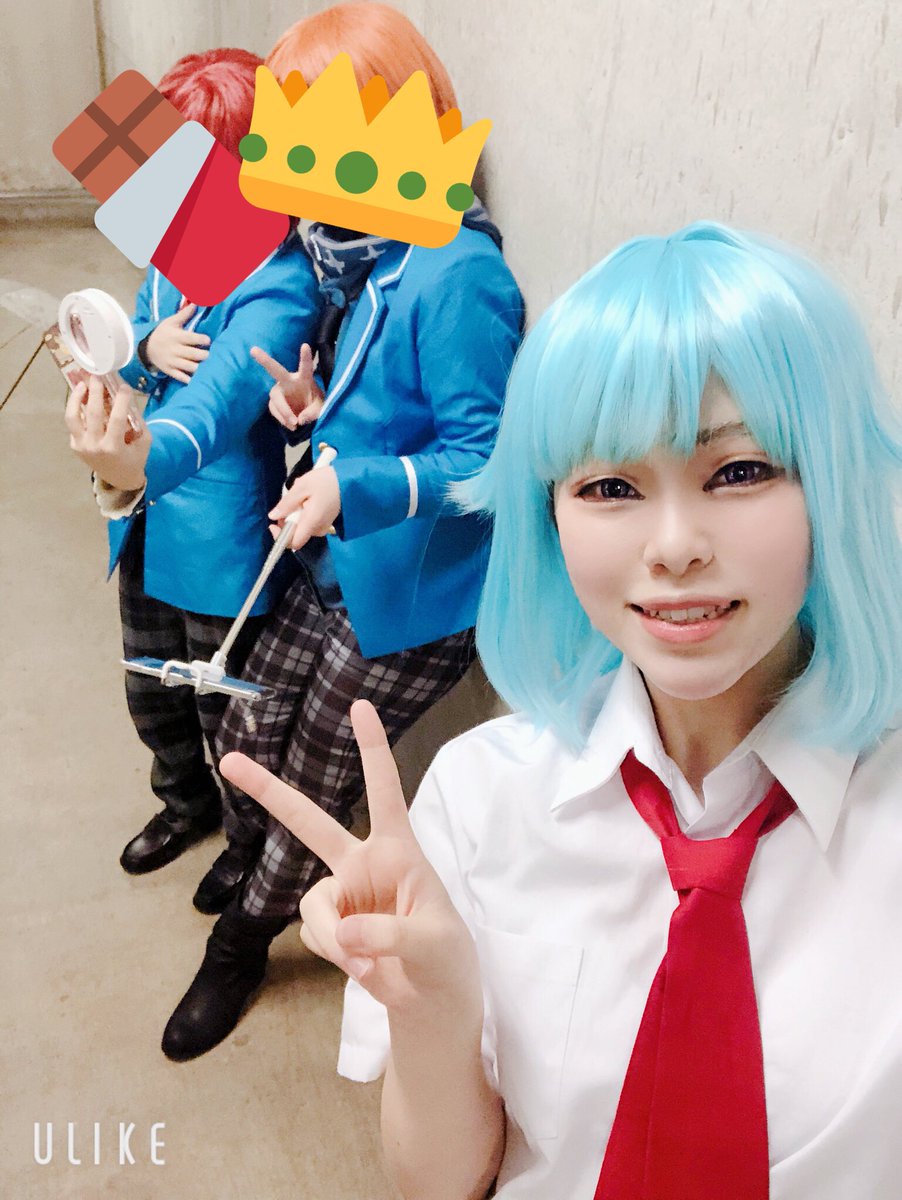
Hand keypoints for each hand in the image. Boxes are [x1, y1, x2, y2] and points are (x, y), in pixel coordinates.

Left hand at [65, 375, 150, 490]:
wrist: (120, 479)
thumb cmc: (135, 458)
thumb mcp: (143, 441)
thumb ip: (136, 420)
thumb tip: (125, 396)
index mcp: (114, 447)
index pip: (117, 418)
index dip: (121, 399)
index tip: (124, 386)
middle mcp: (95, 446)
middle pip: (93, 413)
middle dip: (95, 391)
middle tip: (97, 376)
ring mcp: (82, 446)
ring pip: (73, 417)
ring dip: (76, 398)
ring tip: (81, 384)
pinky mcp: (75, 445)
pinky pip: (73, 424)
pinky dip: (76, 409)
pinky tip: (81, 398)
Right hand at [146, 304, 209, 382]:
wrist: (146, 348)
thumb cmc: (163, 333)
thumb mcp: (171, 322)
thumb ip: (184, 314)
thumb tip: (195, 303)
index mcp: (176, 336)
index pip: (190, 338)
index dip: (201, 339)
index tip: (208, 340)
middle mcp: (174, 350)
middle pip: (192, 354)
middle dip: (204, 355)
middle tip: (212, 355)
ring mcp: (172, 362)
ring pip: (189, 367)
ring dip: (200, 368)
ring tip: (209, 367)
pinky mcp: (171, 371)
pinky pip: (181, 377)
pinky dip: (190, 379)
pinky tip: (199, 379)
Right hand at [220, 701, 479, 1015]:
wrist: (432, 1001)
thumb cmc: (445, 958)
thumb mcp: (431, 943)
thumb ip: (387, 935)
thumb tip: (341, 933)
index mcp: (399, 850)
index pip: (385, 789)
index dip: (371, 747)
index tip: (359, 704)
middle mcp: (364, 864)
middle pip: (309, 821)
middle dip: (268, 791)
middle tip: (229, 759)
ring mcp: (343, 895)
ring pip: (312, 903)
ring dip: (333, 937)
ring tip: (368, 964)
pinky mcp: (331, 928)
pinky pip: (315, 934)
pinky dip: (335, 955)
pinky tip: (363, 968)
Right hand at [252, 342, 323, 429]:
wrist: (307, 414)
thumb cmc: (315, 405)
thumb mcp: (321, 409)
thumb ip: (313, 413)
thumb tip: (300, 419)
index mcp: (304, 378)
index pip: (305, 366)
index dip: (305, 357)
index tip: (305, 345)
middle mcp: (289, 381)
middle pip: (275, 370)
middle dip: (265, 360)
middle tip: (253, 350)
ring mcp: (280, 391)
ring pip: (275, 398)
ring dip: (284, 411)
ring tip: (295, 424)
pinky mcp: (274, 402)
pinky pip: (274, 410)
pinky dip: (282, 419)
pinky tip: (291, 425)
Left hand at [268, 464, 340, 549]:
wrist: (351, 479)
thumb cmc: (328, 480)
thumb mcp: (302, 487)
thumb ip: (286, 504)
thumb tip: (273, 516)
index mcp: (312, 522)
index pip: (293, 542)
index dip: (280, 536)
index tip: (273, 523)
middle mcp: (319, 528)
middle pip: (295, 533)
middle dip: (287, 518)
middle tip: (289, 499)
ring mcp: (324, 525)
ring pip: (302, 526)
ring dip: (296, 513)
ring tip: (302, 495)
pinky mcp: (327, 521)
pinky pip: (310, 521)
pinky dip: (304, 511)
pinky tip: (309, 497)